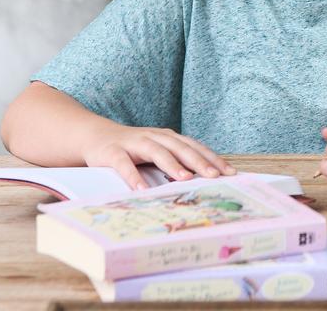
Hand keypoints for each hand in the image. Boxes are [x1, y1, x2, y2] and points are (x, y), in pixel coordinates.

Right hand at [83, 124, 234, 190]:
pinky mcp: (113, 152)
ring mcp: (134, 143)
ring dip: (172, 165)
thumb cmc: (133, 149)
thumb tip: (204, 182)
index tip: (230, 172)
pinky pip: (124, 164)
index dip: (213, 158)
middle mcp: (155, 137)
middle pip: (181, 147)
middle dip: (199, 161)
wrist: (95, 136)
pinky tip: (141, 190)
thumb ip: (176, 162)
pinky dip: (133, 176)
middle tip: (215, 176)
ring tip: (185, 179)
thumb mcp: (157, 153)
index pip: (195, 147)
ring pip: (157, 151)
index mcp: (169, 138)